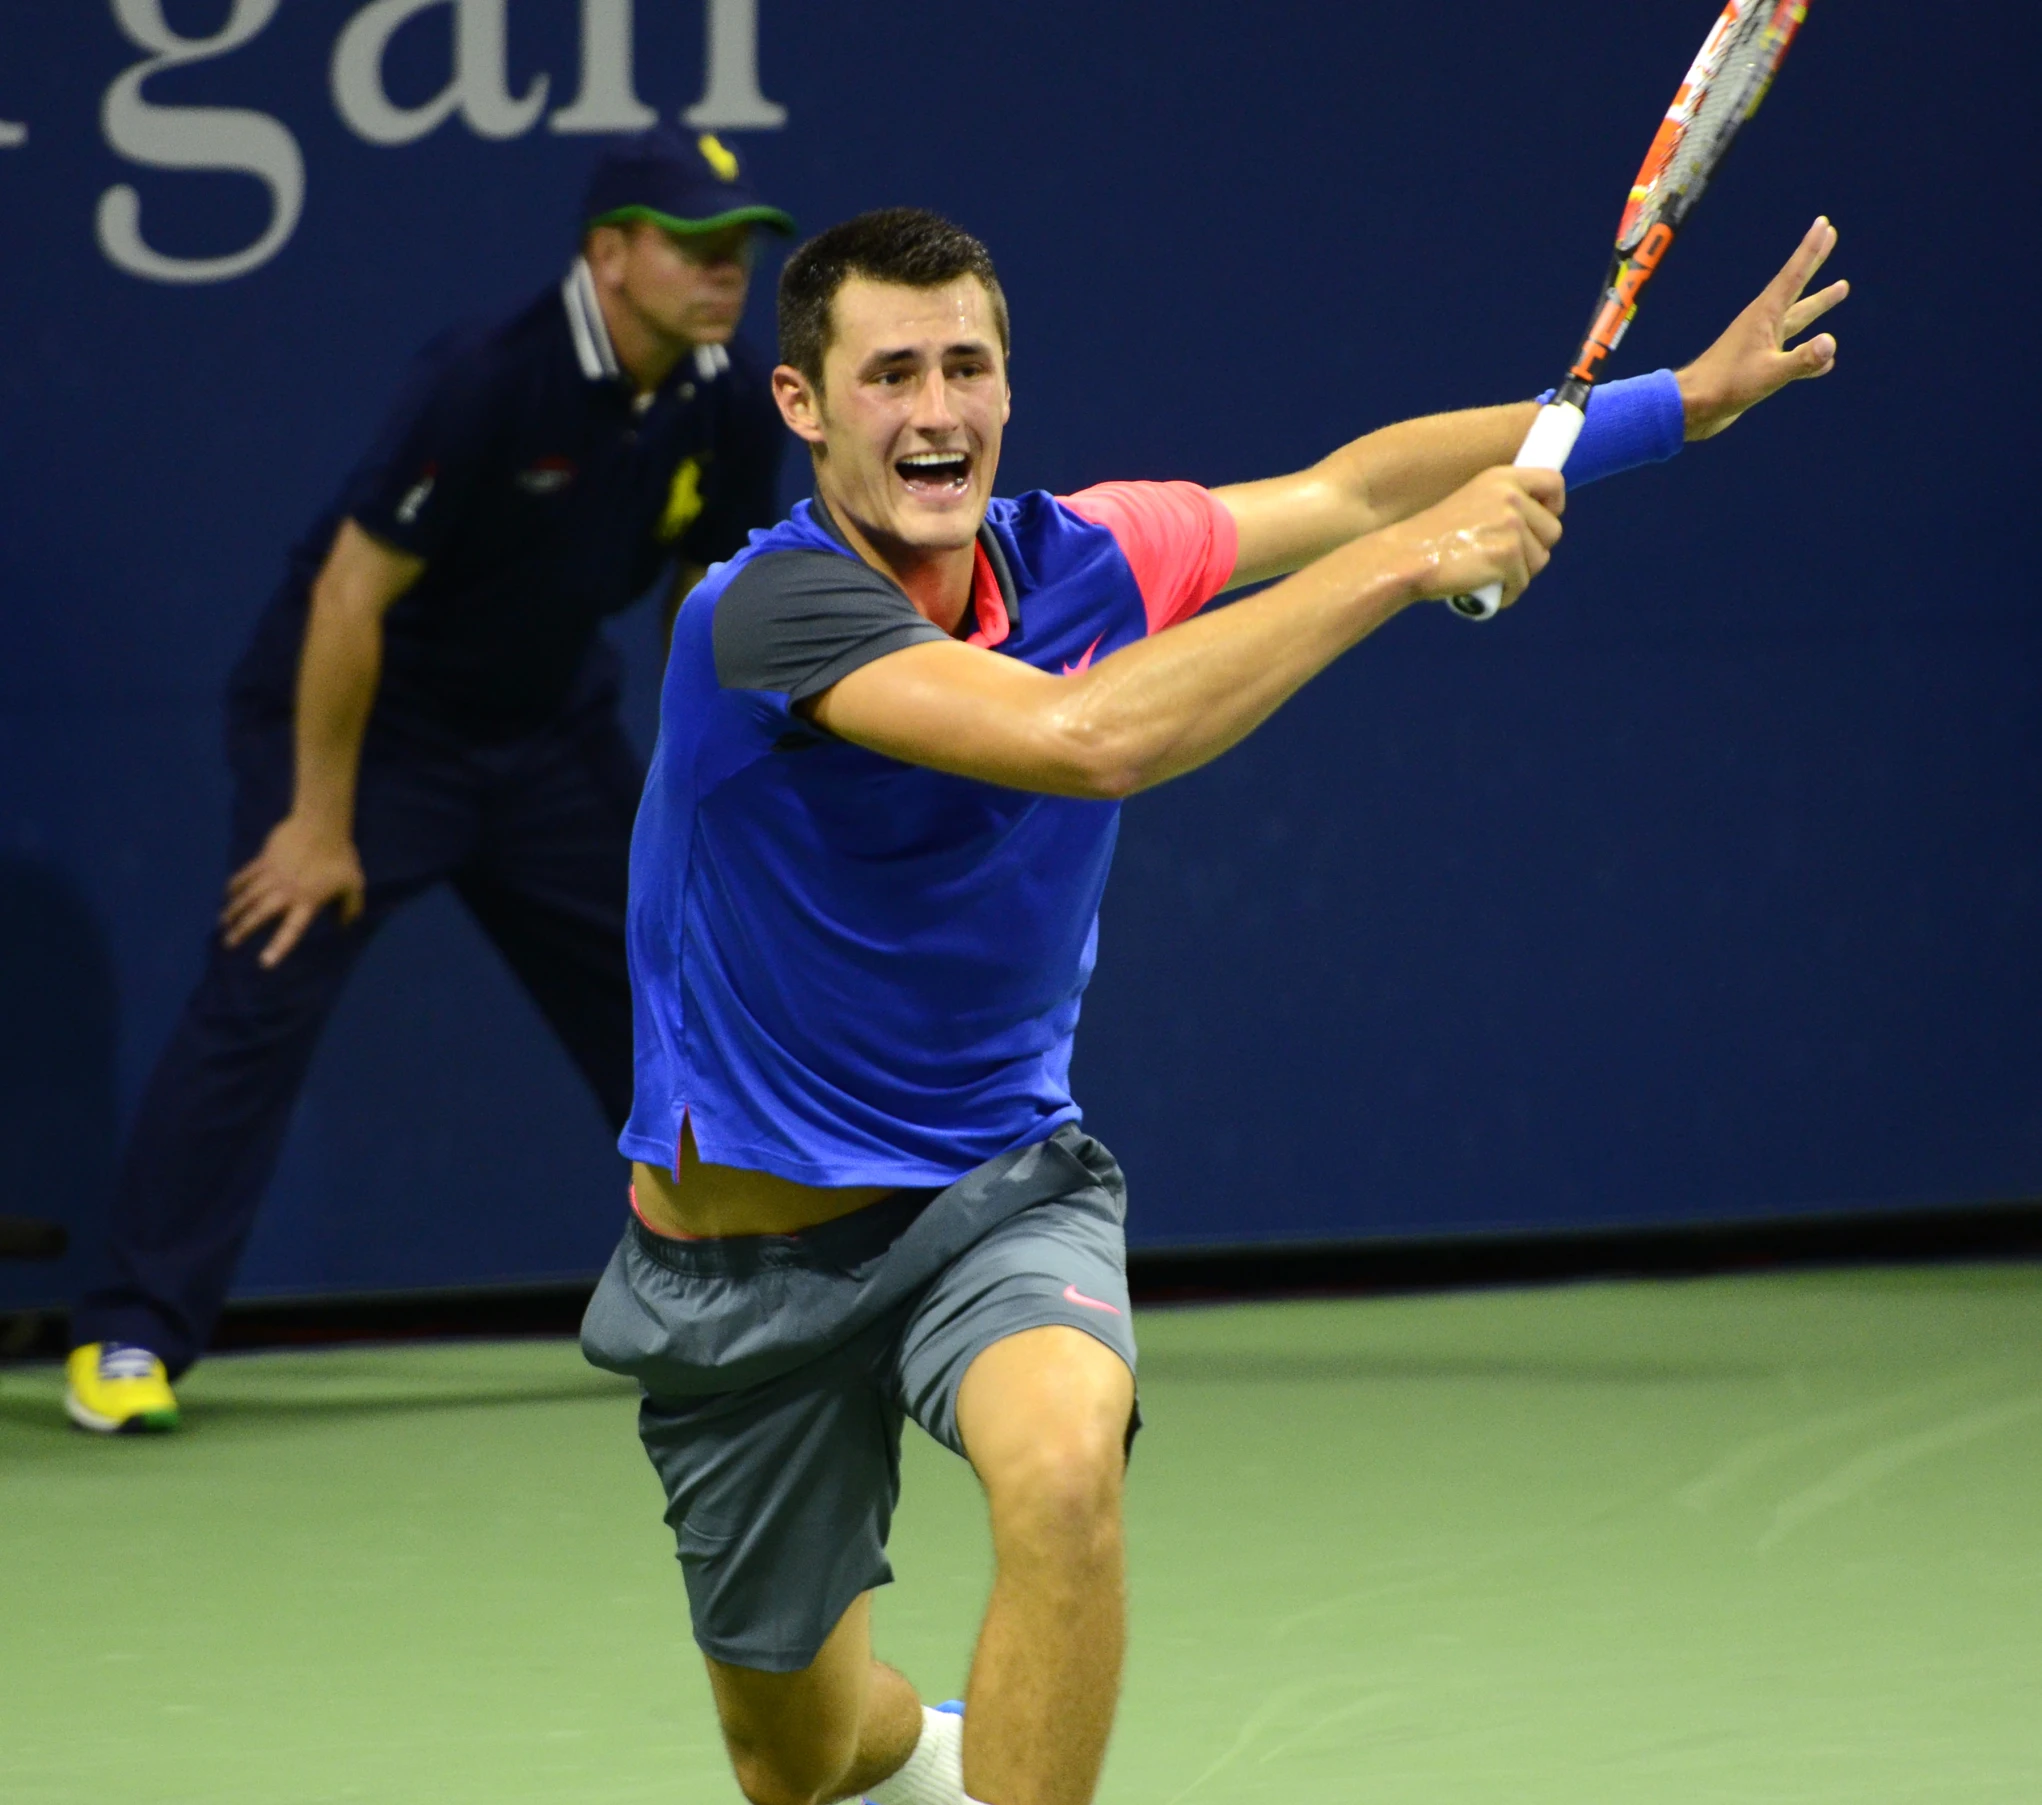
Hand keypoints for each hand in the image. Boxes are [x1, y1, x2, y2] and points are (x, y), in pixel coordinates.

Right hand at [221, 814, 365, 967]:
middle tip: (228, 944)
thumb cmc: (341, 856)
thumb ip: (351, 907)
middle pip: (258, 915)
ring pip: (247, 897)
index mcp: (307, 901)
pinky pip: (245, 876)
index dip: (278, 947)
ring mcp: (271, 875)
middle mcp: (285, 892)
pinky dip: (235, 885)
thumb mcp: (354, 884)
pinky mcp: (263, 860)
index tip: (264, 963)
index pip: (291, 930)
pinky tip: (227, 894)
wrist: (322, 825)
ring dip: (234, 911)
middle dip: (242, 930)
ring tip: (223, 924)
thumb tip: (346, 925)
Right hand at [1384, 465, 1565, 609]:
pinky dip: (1506, 593)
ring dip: (1519, 574)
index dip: (1554, 506)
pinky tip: (1483, 590)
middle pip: (1552, 530)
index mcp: (1502, 478)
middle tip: (1505, 560)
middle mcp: (1510, 497)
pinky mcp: (1508, 556)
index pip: (1553, 483)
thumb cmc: (1432, 537)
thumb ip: (1503, 505)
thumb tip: (1536, 526)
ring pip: (1540, 560)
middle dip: (1533, 550)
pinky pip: (1522, 583)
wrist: (1407, 557)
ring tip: (1489, 575)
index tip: (1542, 521)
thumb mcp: (1471, 502)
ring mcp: (1511, 526)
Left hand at [1677, 217, 1847, 441]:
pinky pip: (1793, 354)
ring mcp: (1761, 344)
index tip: (1824, 225)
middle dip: (1814, 262)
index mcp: (1764, 316)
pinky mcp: (1759, 365)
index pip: (1794, 275)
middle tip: (1830, 236)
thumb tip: (1831, 344)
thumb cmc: (1725, 387)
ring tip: (1840, 288)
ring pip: (1798, 319)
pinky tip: (1824, 359)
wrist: (1693, 407)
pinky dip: (1809, 354)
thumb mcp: (1769, 374)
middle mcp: (1764, 324)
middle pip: (1796, 287)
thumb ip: (1801, 361)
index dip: (1811, 250)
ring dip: (1819, 303)